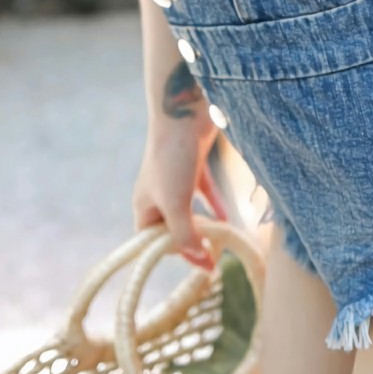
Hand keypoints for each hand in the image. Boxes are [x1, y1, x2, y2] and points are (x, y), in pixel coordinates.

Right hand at [132, 116, 227, 270]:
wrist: (185, 110)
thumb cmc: (173, 158)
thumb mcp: (176, 204)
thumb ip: (186, 235)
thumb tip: (201, 262)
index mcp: (145, 205)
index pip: (151, 242)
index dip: (171, 255)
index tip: (199, 264)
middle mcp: (158, 193)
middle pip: (173, 228)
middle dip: (191, 242)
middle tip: (214, 257)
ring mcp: (177, 178)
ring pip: (190, 211)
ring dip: (204, 226)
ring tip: (222, 242)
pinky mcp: (194, 165)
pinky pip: (204, 193)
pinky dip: (214, 206)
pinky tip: (228, 218)